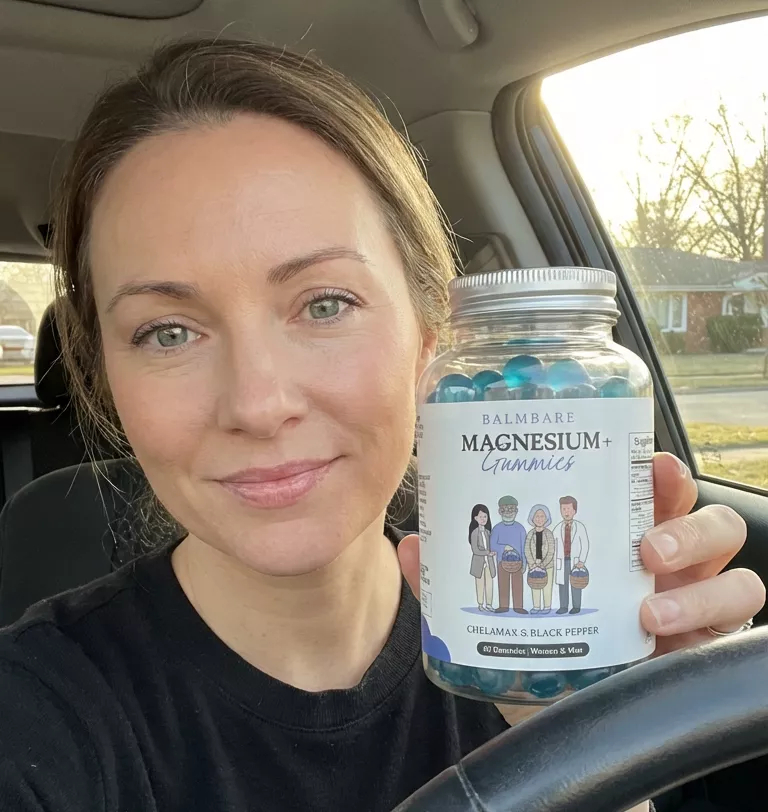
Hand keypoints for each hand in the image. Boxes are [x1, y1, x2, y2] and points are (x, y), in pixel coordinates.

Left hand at [397, 452, 764, 724]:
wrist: (557, 714)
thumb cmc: (540, 645)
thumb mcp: (497, 607)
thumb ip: (456, 578)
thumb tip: (412, 546)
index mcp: (618, 536)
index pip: (650, 489)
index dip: (656, 470)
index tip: (643, 460)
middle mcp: (664, 561)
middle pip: (705, 515)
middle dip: (686, 518)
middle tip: (645, 541)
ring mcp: (691, 598)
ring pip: (733, 565)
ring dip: (698, 575)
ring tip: (647, 601)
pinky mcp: (703, 643)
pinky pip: (739, 621)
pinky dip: (710, 618)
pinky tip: (661, 632)